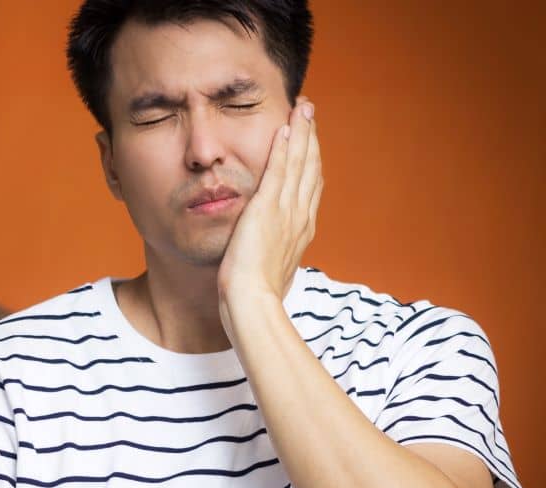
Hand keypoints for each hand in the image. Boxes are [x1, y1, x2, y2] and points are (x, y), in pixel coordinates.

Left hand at [218, 98, 322, 341]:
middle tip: (310, 111)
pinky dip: (284, 147)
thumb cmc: (257, 296)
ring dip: (301, 132)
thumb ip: (273, 254)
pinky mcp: (267, 209)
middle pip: (311, 168)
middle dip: (310, 137)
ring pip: (299, 163)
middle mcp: (299, 216)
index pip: (310, 187)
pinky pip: (279, 170)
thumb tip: (273, 255)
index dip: (311, 160)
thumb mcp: (271, 270)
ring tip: (302, 107)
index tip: (309, 141)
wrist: (252, 303)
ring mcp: (286, 211)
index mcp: (300, 230)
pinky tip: (284, 127)